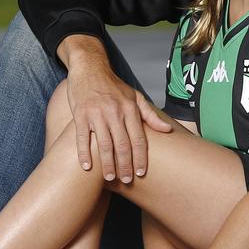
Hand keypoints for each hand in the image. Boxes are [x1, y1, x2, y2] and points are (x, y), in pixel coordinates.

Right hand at [60, 35, 171, 182]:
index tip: (142, 173)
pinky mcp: (80, 114)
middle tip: (127, 180)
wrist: (90, 68)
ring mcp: (96, 114)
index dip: (141, 158)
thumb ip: (150, 115)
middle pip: (122, 145)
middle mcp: (114, 112)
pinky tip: (86, 167)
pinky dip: (84, 154)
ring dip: (107, 164)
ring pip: (104, 144)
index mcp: (130, 109)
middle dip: (126, 165)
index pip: (138, 138)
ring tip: (110, 177)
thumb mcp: (135, 97)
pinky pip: (82, 138)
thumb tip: (168, 130)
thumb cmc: (113, 86)